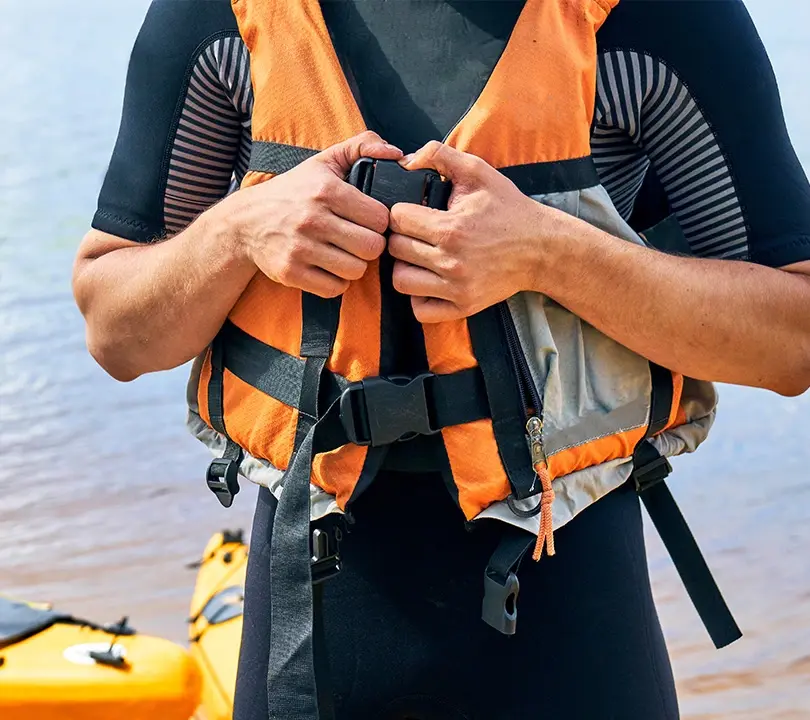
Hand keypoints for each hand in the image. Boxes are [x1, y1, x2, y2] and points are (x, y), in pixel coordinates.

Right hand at [232, 131, 402, 296]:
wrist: (245, 222)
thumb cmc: (293, 192)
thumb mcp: (323, 161)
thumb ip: (361, 146)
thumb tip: (397, 153)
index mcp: (326, 190)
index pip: (380, 218)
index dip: (379, 222)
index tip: (368, 221)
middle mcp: (312, 219)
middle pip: (372, 248)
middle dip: (370, 246)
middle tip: (359, 240)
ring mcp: (300, 248)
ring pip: (355, 270)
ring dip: (354, 265)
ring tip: (344, 253)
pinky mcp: (290, 272)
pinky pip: (334, 288)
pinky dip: (336, 282)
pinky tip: (329, 268)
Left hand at [389, 141, 550, 322]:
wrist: (542, 248)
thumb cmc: (509, 209)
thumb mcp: (479, 172)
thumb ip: (440, 155)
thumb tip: (406, 161)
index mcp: (451, 229)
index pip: (397, 219)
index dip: (401, 211)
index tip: (412, 211)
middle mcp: (451, 262)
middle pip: (395, 250)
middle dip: (402, 236)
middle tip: (416, 232)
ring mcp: (456, 288)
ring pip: (401, 281)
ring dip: (404, 267)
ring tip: (418, 256)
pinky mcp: (463, 306)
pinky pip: (420, 310)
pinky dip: (418, 297)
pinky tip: (428, 281)